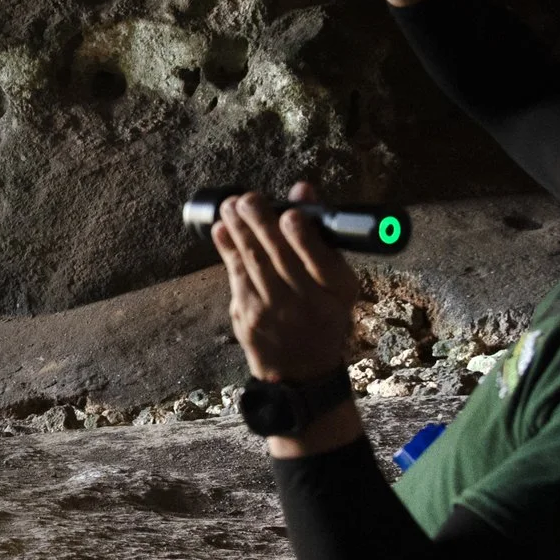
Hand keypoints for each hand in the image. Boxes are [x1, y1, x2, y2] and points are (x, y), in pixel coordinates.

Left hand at [212, 182, 360, 381]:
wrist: (300, 370)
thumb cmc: (322, 315)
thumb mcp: (337, 282)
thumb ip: (320, 235)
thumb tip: (302, 189)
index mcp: (336, 292)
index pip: (320, 262)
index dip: (303, 238)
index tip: (289, 214)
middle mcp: (307, 304)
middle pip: (280, 258)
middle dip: (261, 225)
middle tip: (248, 199)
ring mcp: (274, 313)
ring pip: (254, 264)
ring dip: (239, 231)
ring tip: (230, 206)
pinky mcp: (248, 317)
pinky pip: (236, 277)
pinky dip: (227, 250)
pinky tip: (222, 230)